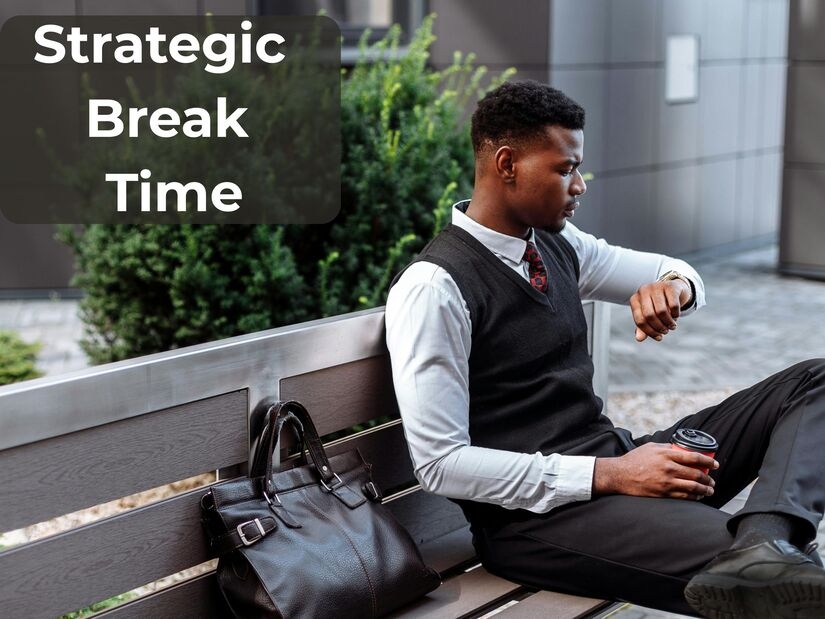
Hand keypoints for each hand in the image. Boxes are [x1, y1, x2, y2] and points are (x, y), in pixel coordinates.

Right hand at [593, 442, 717, 500]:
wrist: (620, 475)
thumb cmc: (634, 459)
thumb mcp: (650, 447)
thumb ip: (667, 447)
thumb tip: (681, 448)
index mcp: (666, 454)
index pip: (694, 457)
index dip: (708, 461)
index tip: (715, 464)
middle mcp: (668, 468)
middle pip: (696, 474)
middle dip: (708, 479)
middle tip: (712, 480)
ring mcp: (666, 482)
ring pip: (692, 487)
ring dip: (704, 489)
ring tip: (709, 490)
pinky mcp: (662, 493)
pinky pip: (684, 497)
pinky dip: (694, 497)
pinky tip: (698, 496)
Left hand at [630, 279, 690, 341]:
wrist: (672, 289)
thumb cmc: (657, 305)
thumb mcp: (649, 316)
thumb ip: (643, 327)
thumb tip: (639, 339)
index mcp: (635, 299)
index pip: (639, 320)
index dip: (649, 332)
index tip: (659, 338)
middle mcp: (643, 291)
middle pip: (649, 315)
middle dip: (659, 327)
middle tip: (666, 331)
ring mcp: (656, 286)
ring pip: (662, 311)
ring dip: (669, 322)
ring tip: (672, 326)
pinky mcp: (670, 286)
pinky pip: (674, 305)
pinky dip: (676, 314)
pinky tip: (676, 316)